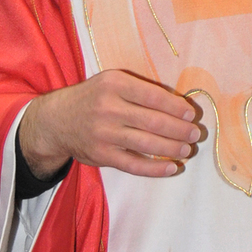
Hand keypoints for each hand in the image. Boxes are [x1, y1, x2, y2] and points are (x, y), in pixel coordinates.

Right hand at [18, 69, 199, 178]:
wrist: (55, 120)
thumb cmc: (93, 98)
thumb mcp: (111, 82)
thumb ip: (140, 90)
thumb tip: (179, 103)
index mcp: (114, 84)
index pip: (153, 96)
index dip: (177, 107)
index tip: (191, 114)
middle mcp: (108, 108)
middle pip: (153, 121)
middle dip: (180, 129)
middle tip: (195, 134)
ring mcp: (104, 134)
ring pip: (147, 144)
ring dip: (172, 149)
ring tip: (188, 150)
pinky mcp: (101, 156)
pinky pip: (134, 165)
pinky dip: (156, 169)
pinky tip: (172, 168)